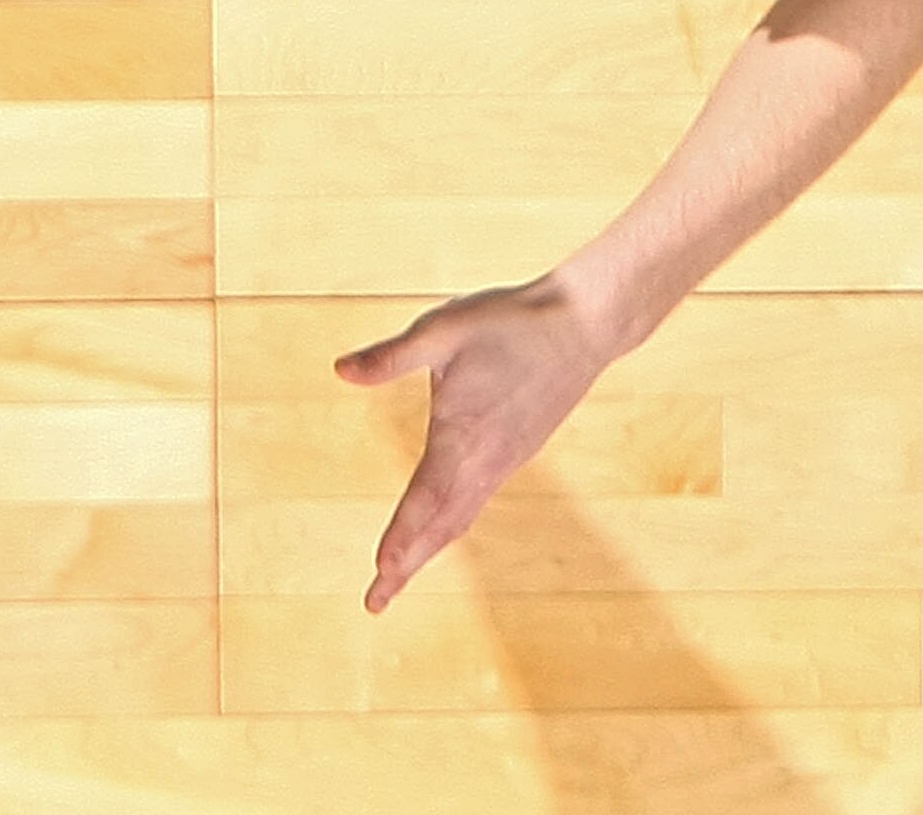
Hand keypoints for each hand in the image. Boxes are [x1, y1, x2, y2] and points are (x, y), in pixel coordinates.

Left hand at [334, 274, 625, 612]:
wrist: (582, 323)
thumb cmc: (508, 320)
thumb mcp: (442, 328)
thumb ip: (392, 355)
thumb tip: (340, 371)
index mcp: (463, 434)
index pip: (426, 497)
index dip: (403, 534)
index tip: (381, 568)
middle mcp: (486, 458)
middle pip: (442, 525)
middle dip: (407, 563)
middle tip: (375, 602)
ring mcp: (504, 459)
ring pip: (460, 517)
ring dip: (427, 549)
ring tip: (397, 576)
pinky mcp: (515, 451)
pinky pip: (477, 501)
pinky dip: (452, 526)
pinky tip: (442, 530)